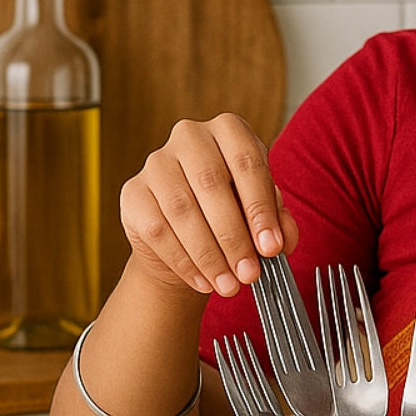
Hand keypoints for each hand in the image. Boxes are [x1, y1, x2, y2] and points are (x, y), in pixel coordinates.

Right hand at [119, 114, 298, 297]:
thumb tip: (281, 240)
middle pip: (212, 185)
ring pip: (182, 210)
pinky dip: (184, 261)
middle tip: (250, 274)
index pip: (247, 164)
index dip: (261, 209)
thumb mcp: (262, 212)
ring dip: (209, 255)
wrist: (189, 233)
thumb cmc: (234, 212)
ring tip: (230, 285)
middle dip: (234, 237)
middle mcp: (190, 136)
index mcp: (229, 130)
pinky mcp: (133, 192)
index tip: (271, 247)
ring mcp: (157, 162)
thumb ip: (278, 221)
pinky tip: (204, 281)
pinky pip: (157, 230)